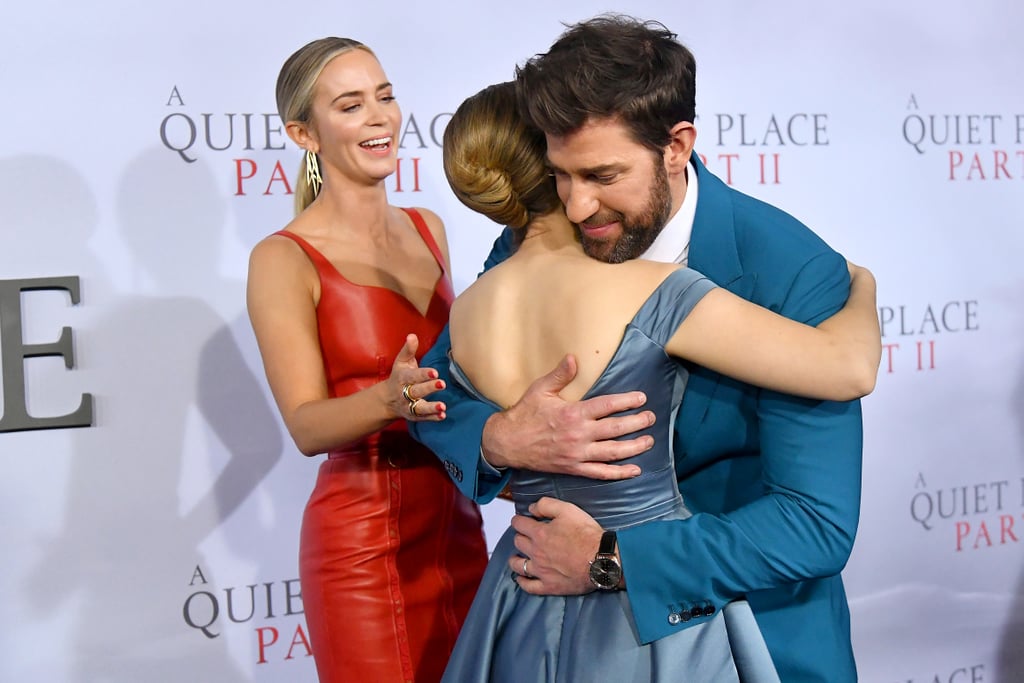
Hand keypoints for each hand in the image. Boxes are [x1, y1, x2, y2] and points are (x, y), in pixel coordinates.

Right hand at [387, 334, 445, 421]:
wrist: (387, 399)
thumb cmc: (399, 375)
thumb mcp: (401, 362)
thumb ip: (409, 350)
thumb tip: (412, 335)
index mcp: (402, 378)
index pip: (413, 376)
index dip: (424, 374)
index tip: (435, 372)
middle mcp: (404, 392)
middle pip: (416, 391)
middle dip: (429, 388)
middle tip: (442, 384)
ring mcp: (408, 406)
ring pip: (419, 408)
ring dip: (431, 408)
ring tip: (443, 407)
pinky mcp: (413, 416)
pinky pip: (423, 418)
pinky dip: (432, 418)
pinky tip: (443, 416)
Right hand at [482, 354, 652, 477]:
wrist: (507, 443)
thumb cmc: (524, 414)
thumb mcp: (540, 390)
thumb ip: (560, 375)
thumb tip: (573, 358)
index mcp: (573, 413)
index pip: (607, 405)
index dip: (627, 401)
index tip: (641, 398)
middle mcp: (578, 434)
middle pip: (616, 429)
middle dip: (637, 423)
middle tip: (651, 418)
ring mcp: (577, 454)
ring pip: (613, 452)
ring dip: (634, 447)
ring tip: (649, 441)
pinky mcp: (573, 468)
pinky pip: (600, 473)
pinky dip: (619, 473)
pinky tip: (634, 470)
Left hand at [508, 497, 603, 594]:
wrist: (602, 559)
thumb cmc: (587, 534)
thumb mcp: (568, 509)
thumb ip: (546, 505)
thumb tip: (531, 508)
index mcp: (539, 534)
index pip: (519, 524)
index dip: (518, 520)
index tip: (520, 520)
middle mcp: (536, 552)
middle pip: (518, 543)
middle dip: (520, 536)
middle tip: (526, 536)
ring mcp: (541, 571)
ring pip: (518, 565)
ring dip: (515, 559)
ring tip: (518, 557)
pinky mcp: (549, 586)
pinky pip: (529, 586)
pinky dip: (522, 582)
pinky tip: (521, 578)